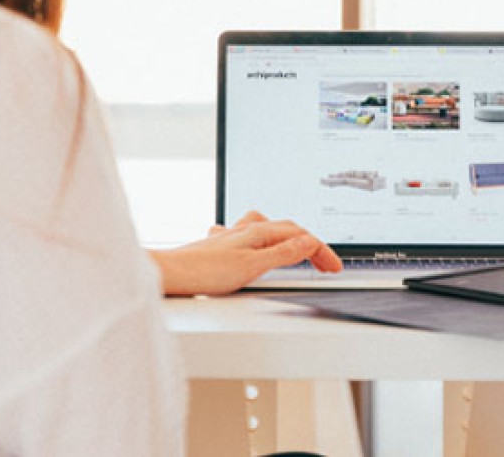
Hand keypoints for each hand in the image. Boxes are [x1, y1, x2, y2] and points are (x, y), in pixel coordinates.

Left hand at [148, 211, 342, 295]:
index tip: (334, 267)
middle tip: (325, 264)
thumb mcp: (252, 266)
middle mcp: (245, 230)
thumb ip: (282, 254)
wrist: (169, 274)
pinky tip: (257, 249)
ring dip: (288, 238)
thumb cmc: (203, 271)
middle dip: (311, 245)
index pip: (300, 236)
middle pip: (288, 230)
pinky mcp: (221, 247)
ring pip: (269, 229)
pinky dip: (264, 242)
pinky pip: (250, 237)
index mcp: (258, 232)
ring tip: (299, 250)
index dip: (321, 251)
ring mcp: (233, 237)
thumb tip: (309, 242)